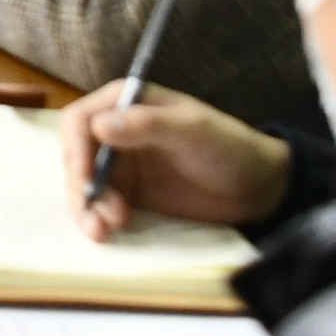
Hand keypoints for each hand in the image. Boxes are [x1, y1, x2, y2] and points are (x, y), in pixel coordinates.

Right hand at [56, 84, 291, 238]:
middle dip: (81, 186)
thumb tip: (98, 126)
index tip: (86, 178)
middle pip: (77, 156)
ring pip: (85, 184)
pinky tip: (107, 231)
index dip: (75, 149)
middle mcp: (117, 132)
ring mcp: (122, 165)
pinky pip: (101, 205)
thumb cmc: (230, 148)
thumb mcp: (193, 132)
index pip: (81, 120)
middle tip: (95, 214)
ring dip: (87, 207)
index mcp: (127, 104)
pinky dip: (98, 218)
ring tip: (103, 230)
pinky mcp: (130, 194)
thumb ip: (148, 126)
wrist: (260, 187)